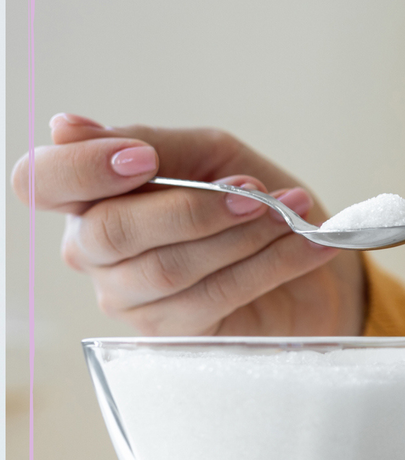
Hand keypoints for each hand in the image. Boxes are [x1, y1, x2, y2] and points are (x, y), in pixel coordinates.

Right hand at [10, 113, 366, 335]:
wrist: (309, 258)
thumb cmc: (251, 199)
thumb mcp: (211, 155)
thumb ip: (152, 142)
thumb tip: (65, 127)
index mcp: (93, 195)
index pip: (40, 181)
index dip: (81, 168)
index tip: (142, 159)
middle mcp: (95, 250)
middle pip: (109, 232)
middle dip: (192, 208)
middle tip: (253, 192)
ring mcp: (128, 297)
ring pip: (168, 268)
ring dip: (243, 235)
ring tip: (290, 212)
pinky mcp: (173, 333)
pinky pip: (214, 297)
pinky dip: (270, 263)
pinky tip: (306, 243)